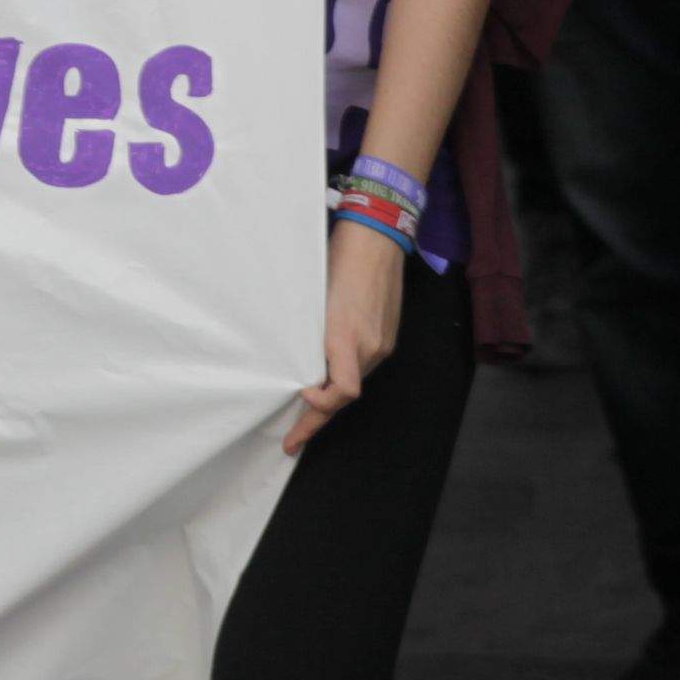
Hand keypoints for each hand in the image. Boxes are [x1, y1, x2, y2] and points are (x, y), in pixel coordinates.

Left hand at [284, 216, 405, 452]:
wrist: (375, 240)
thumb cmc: (337, 261)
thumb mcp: (313, 299)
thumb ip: (309, 333)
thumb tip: (294, 358)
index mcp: (346, 338)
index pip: (341, 393)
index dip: (319, 411)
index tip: (298, 410)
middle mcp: (369, 347)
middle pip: (345, 395)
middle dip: (318, 418)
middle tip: (292, 439)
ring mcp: (381, 343)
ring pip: (353, 380)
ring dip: (330, 396)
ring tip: (303, 408)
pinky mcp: (386, 336)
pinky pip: (362, 365)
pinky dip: (342, 375)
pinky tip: (325, 375)